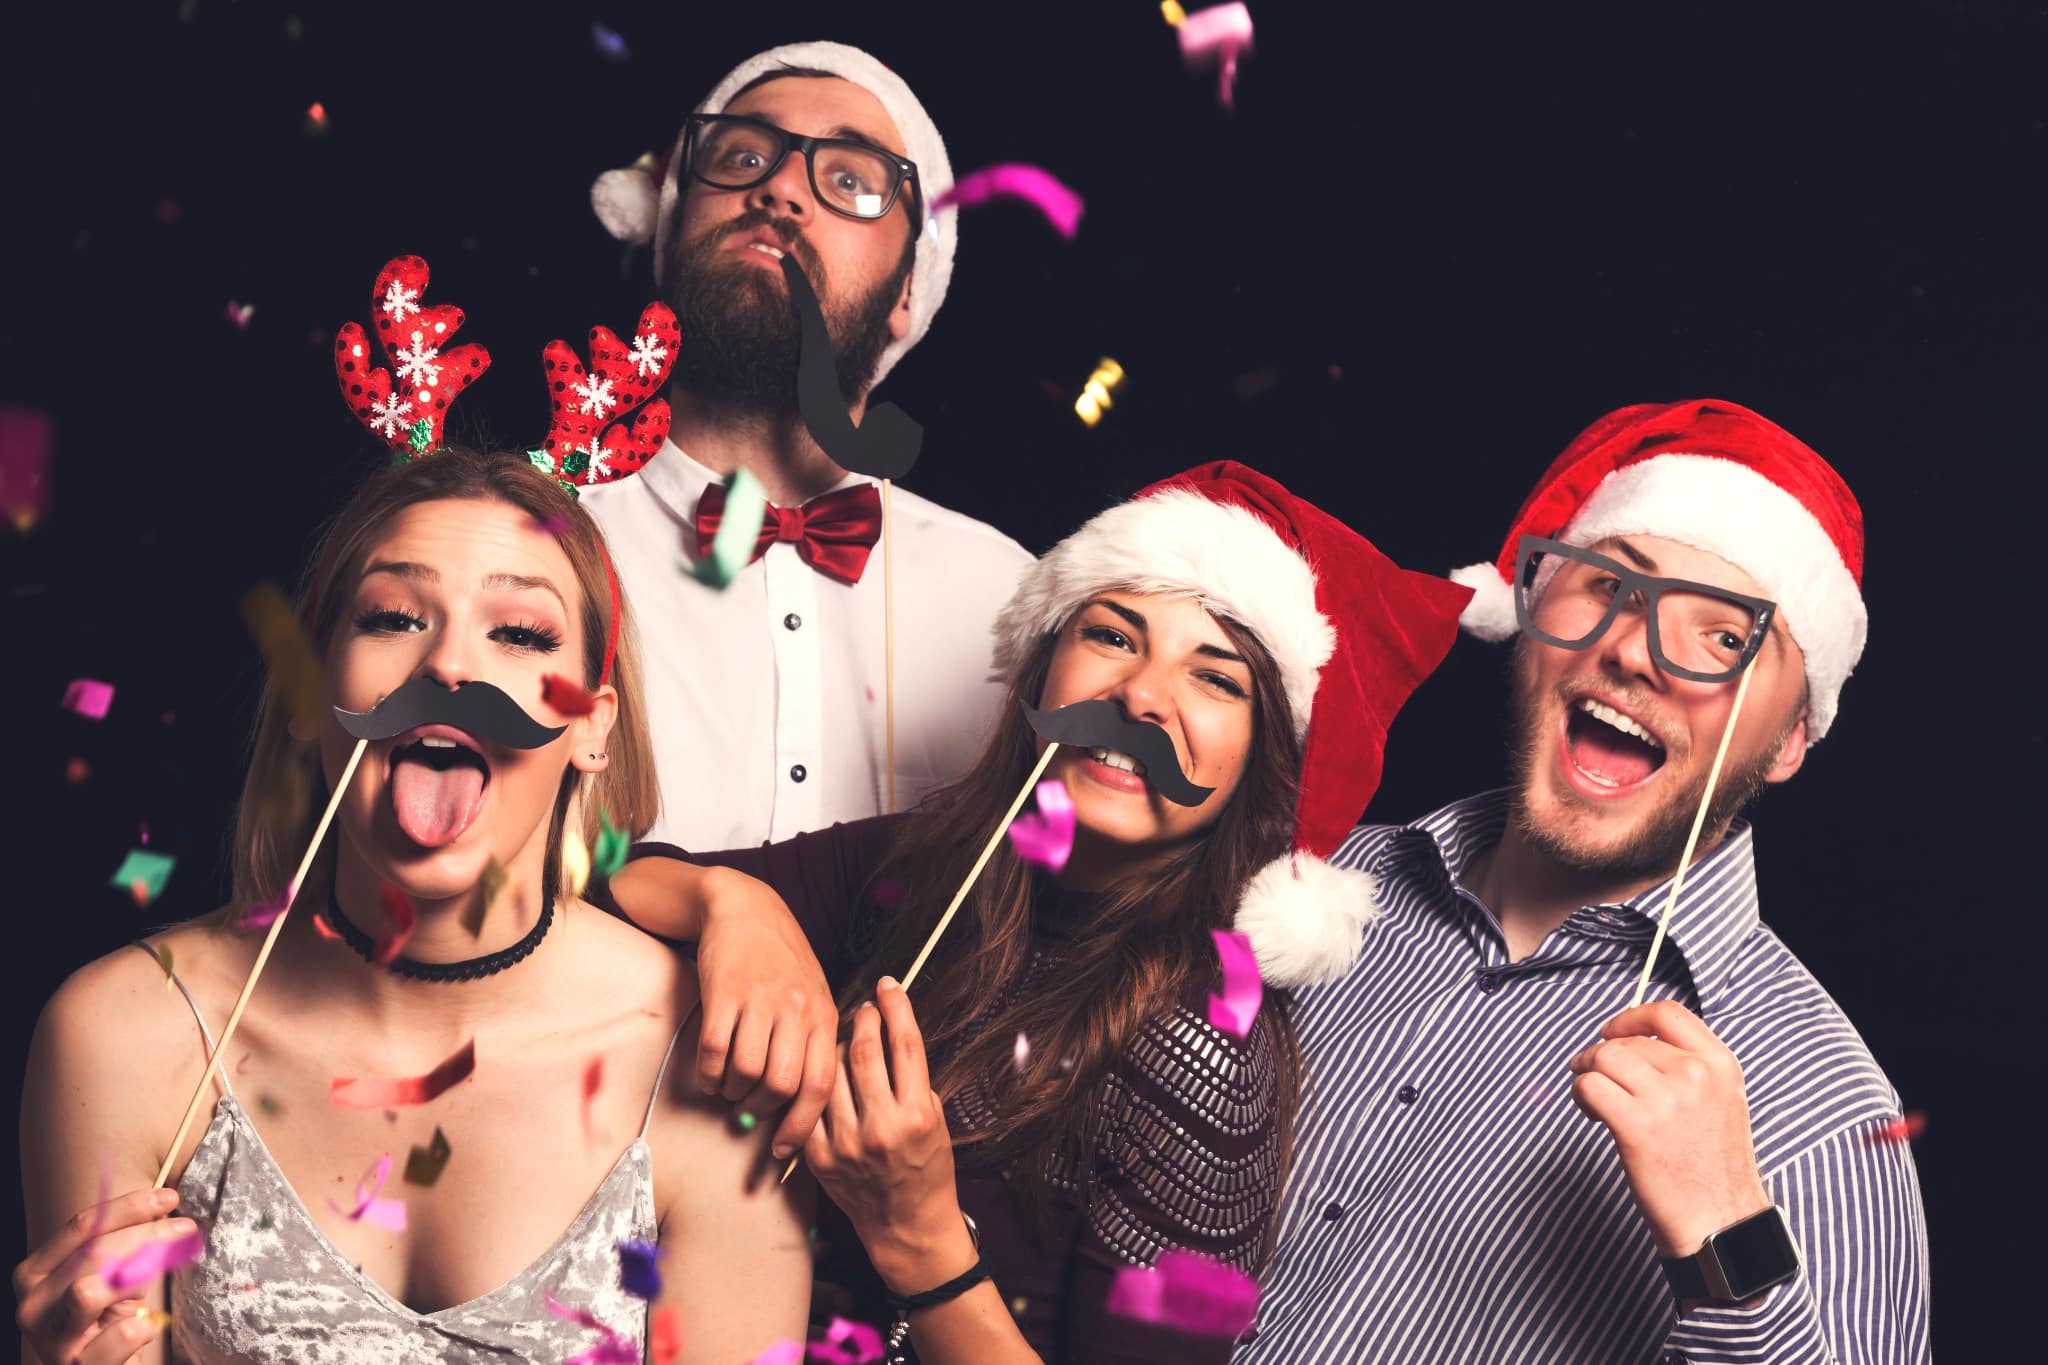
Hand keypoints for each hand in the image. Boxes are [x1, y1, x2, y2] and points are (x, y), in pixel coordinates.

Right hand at [15, 1188, 186, 1363]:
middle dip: (145, 1234)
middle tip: (185, 1228)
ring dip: (136, 1278)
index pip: (80, 1228)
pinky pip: (119, 1335)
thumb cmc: (107, 1320)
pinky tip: (148, 1325)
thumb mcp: (109, 1276)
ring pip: (90, 1291)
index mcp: (35, 1274)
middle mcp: (33, 1306)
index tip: (168, 1197)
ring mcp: (52, 1340)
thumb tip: (162, 1204)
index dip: (128, 1207)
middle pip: (92, 1253)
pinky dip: (143, 1326)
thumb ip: (122, 1244)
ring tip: (154, 1283)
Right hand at [692, 866, 838, 1159]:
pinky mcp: (724, 992)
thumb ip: (811, 1042)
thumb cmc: (780, 959)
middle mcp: (796, 1009)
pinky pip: (713, 1051)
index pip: (820, 1085)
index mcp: (823, 1015)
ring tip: (728, 1086)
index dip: (802, 1126)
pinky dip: (708, 1074)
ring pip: (746, 1072)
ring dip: (732, 1091)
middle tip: (747, 1109)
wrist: (744, 907)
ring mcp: (760, 1000)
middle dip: (760, 1109)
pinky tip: (709, 1073)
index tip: (783, 1149)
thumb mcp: (813, 994)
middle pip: (781, 1085)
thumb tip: (801, 1102)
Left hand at [802, 977, 976, 1294]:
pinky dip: (815, 1081)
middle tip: (865, 1008)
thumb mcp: (935, 1118)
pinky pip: (810, 1104)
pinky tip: (822, 1071)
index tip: (889, 986)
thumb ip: (911, 1078)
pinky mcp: (821, 1157)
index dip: (895, 1007)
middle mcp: (882, 1127)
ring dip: (836, 1046)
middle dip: (863, 1018)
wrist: (907, 1224)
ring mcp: (847, 1143)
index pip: (903, 1043)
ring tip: (843, 1038)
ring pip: (830, 1072)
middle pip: (862, 1051)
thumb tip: (890, 1031)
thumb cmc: (927, 1167)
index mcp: (916, 1115)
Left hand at [1568, 1000, 1771, 1259]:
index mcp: (1721, 1065)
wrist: (1721, 1225)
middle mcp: (1696, 1075)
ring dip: (1587, 1074)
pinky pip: (1589, 1087)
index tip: (1611, 1032)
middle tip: (1594, 1081)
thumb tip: (1631, 1042)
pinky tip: (1590, 1114)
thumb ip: (1687, 1068)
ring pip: (1603, 1058)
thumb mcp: (1720, 1102)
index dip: (1630, 1018)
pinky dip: (1581, 1095)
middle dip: (1602, 1058)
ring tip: (1593, 1100)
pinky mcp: (1637, 1126)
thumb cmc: (1713, 1170)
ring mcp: (1667, 1099)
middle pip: (1626, 1041)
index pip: (1667, 1013)